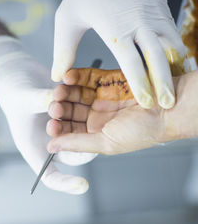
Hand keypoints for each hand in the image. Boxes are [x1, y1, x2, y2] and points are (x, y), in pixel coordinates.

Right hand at [0, 36, 96, 193]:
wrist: (17, 75)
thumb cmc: (12, 93)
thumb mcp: (23, 99)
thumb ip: (39, 101)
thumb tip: (54, 101)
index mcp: (35, 147)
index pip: (51, 176)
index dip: (66, 184)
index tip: (83, 186)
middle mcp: (52, 140)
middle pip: (73, 152)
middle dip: (78, 140)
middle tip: (76, 122)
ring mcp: (64, 125)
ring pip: (81, 130)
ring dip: (80, 116)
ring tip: (67, 96)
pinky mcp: (72, 109)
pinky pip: (83, 112)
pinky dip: (83, 102)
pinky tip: (82, 86)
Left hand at [46, 68, 197, 154]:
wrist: (171, 108)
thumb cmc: (145, 130)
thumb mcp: (106, 142)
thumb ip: (77, 143)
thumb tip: (51, 147)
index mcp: (95, 132)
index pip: (69, 130)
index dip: (58, 127)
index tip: (51, 125)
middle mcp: (96, 114)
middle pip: (70, 110)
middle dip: (60, 108)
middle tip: (54, 106)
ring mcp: (101, 96)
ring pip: (75, 93)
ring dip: (65, 92)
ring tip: (59, 91)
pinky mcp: (107, 79)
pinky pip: (87, 77)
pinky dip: (75, 76)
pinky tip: (67, 77)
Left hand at [51, 0, 188, 109]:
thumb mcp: (68, 20)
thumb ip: (63, 50)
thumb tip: (58, 77)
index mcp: (116, 28)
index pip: (131, 61)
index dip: (140, 83)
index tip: (147, 103)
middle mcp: (139, 22)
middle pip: (156, 56)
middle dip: (164, 81)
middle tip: (167, 104)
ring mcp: (153, 15)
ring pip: (170, 44)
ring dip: (173, 66)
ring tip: (175, 88)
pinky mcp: (161, 10)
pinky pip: (173, 34)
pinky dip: (175, 51)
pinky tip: (174, 66)